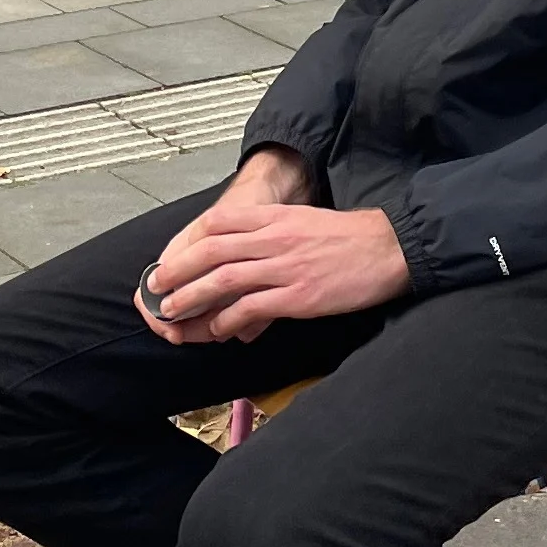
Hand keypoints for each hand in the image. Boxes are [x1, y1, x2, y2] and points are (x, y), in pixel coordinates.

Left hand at [139, 150, 403, 340]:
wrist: (388, 248)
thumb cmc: (347, 237)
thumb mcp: (303, 220)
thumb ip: (271, 231)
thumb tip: (241, 251)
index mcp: (275, 217)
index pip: (218, 222)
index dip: (188, 241)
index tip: (171, 257)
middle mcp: (274, 238)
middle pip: (211, 251)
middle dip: (178, 270)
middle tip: (157, 287)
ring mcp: (285, 267)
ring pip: (223, 280)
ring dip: (192, 297)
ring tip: (173, 311)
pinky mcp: (298, 296)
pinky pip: (251, 308)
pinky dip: (228, 320)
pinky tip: (218, 330)